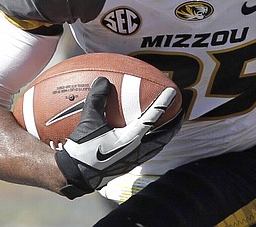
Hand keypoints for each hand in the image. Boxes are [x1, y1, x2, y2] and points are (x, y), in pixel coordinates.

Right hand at [55, 77, 181, 198]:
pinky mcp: (127, 166)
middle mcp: (137, 151)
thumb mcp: (87, 122)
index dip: (163, 103)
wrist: (74, 176)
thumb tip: (103, 80)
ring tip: (169, 126)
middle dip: (174, 124)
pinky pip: (147, 152)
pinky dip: (152, 142)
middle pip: (163, 136)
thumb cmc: (81, 149)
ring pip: (157, 146)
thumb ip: (96, 99)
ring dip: (165, 135)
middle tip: (180, 113)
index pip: (153, 118)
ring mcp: (133, 160)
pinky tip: (146, 138)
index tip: (173, 93)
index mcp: (130, 139)